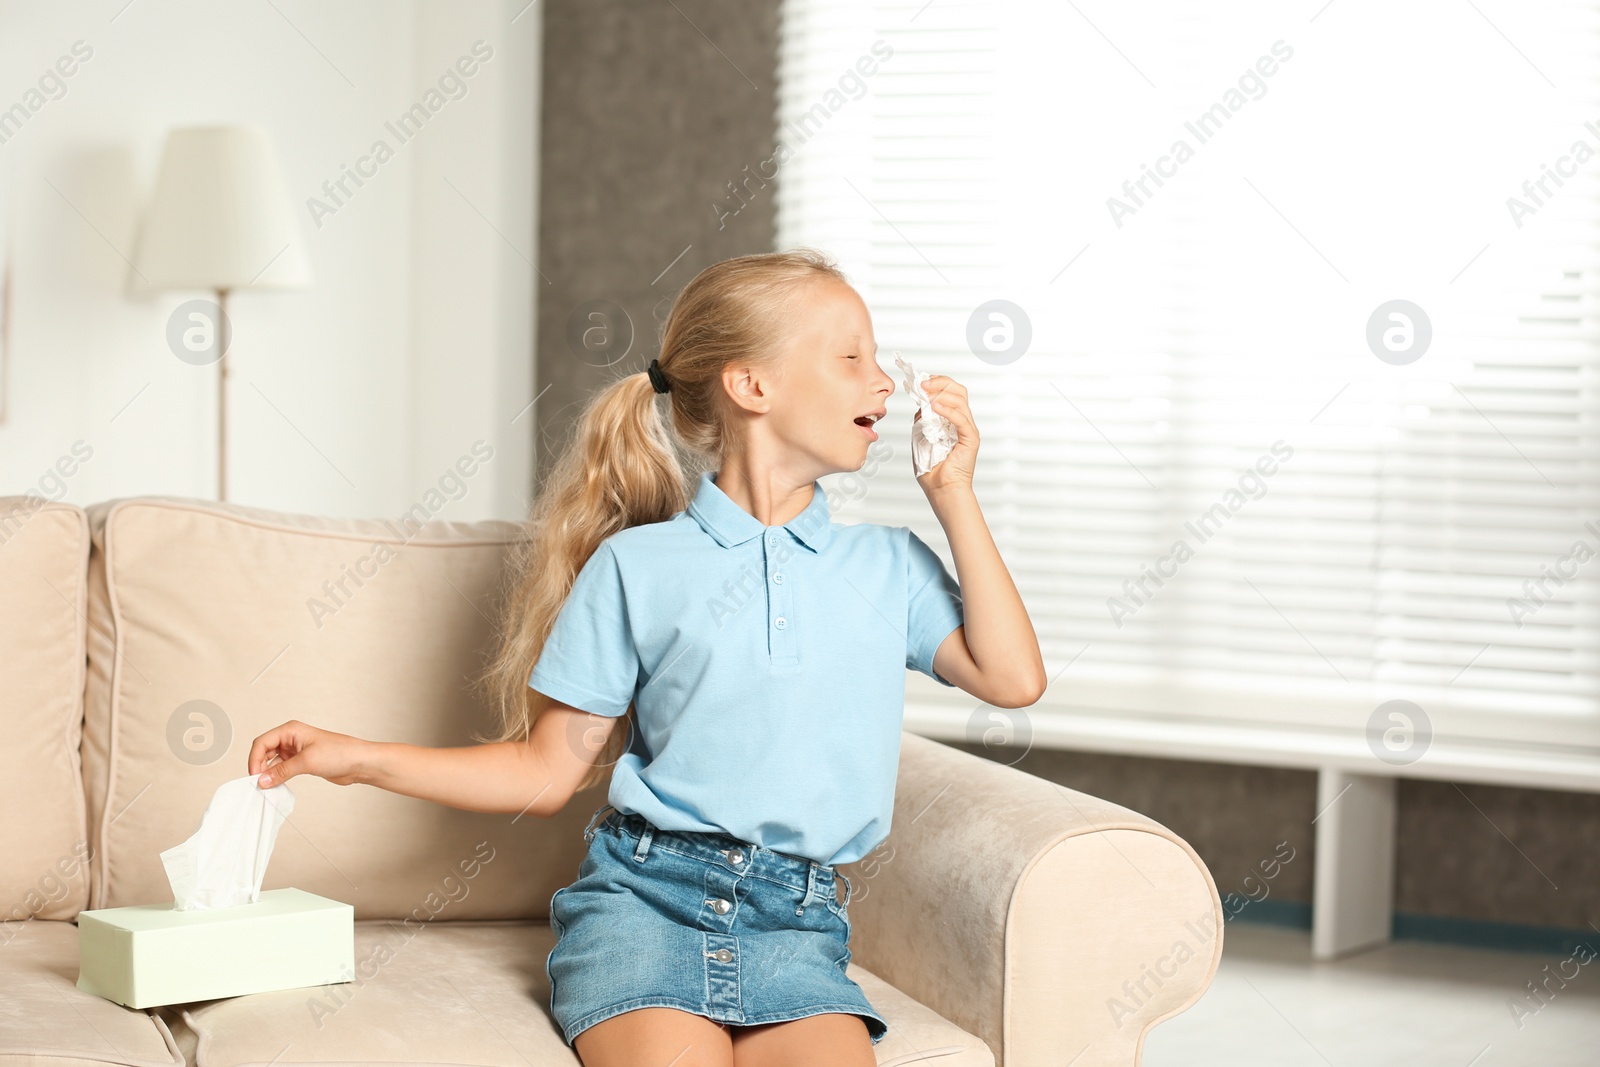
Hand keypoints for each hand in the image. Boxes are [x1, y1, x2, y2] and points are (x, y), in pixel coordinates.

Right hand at [249, 720, 369, 787]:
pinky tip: (276, 786)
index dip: (255, 759)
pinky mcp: (302, 762)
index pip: (262, 742)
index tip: (254, 776)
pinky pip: (282, 769)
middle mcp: (291, 738)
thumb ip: (282, 771)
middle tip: (259, 784)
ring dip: (268, 773)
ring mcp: (296, 750)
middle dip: (259, 766)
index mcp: (291, 730)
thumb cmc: (340, 753)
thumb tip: (262, 780)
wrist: (359, 762)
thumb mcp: (307, 762)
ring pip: (272, 761)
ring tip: (267, 787)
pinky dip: (277, 777)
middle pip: (264, 751)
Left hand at [913, 374, 977, 494]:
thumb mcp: (920, 438)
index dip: (937, 383)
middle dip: (940, 383)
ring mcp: (968, 429)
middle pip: (958, 391)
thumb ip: (921, 421)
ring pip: (960, 401)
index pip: (950, 393)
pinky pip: (961, 419)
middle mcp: (962, 422)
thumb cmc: (932, 469)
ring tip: (926, 394)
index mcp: (952, 420)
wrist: (941, 489)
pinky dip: (948, 411)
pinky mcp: (971, 439)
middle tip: (923, 384)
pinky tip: (935, 408)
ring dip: (941, 394)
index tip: (921, 381)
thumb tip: (920, 406)